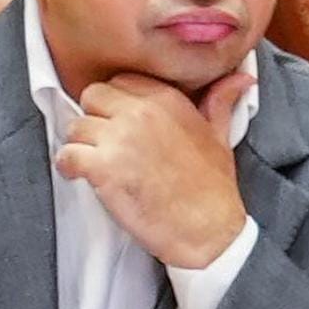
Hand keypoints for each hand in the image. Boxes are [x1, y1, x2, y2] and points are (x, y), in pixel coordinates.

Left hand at [54, 69, 252, 267]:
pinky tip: (81, 177)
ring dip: (80, 146)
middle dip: (94, 120)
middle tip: (105, 145)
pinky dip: (68, 167)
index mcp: (166, 99)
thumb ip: (219, 102)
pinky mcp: (103, 168)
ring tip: (95, 165)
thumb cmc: (212, 188)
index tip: (120, 123)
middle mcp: (140, 112)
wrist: (208, 230)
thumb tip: (242, 79)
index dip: (115, 103)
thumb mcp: (220, 136)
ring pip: (75, 127)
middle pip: (92, 97)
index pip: (120, 82)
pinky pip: (66, 155)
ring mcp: (119, 138)